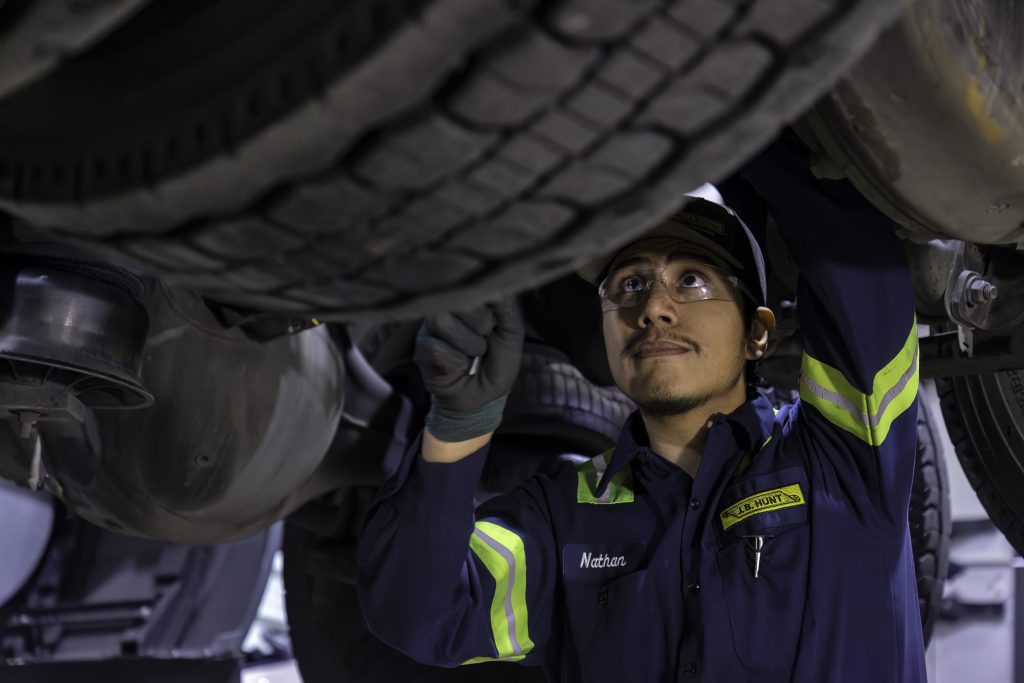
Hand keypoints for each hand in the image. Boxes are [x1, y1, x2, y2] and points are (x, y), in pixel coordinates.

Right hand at [414, 298, 522, 440]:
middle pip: (456, 299)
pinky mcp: (421, 349)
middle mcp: (445, 308)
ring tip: (474, 355)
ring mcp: (430, 328)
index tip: (494, 322)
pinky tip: (461, 366)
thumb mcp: (511, 334)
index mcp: (467, 300)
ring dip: (468, 344)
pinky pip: (437, 348)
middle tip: (484, 340)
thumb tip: (499, 283)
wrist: (483, 397)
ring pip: (444, 322)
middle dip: (479, 323)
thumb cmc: (496, 362)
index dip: (486, 304)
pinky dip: (457, 362)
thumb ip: (506, 307)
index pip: (471, 285)